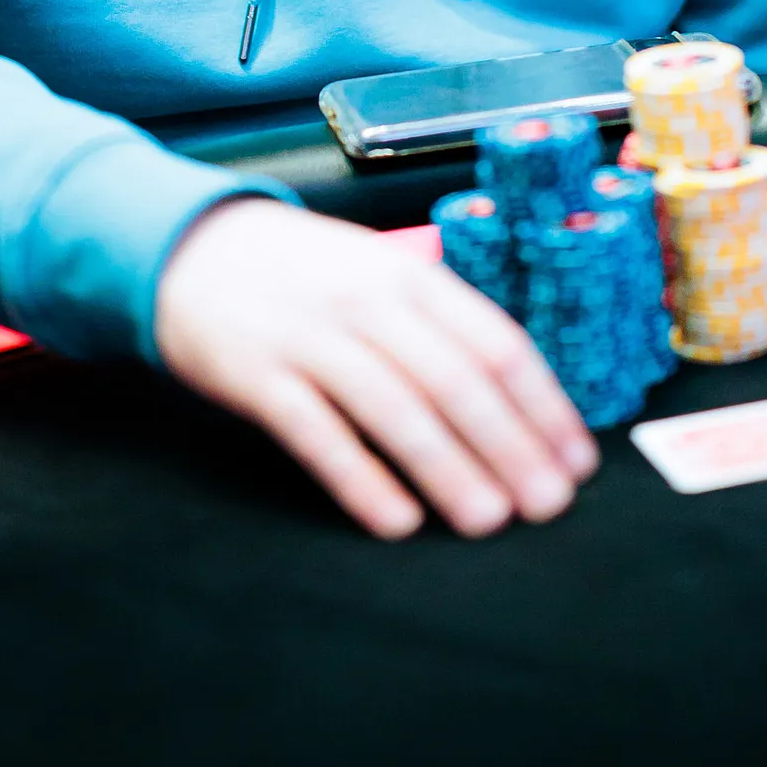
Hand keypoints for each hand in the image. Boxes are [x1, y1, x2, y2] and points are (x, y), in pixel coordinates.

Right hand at [154, 200, 598, 539]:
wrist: (190, 245)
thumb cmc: (304, 273)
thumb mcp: (377, 272)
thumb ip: (437, 322)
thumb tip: (518, 396)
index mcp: (408, 276)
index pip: (494, 344)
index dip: (541, 406)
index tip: (575, 461)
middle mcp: (366, 301)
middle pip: (454, 381)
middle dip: (510, 446)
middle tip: (548, 506)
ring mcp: (309, 336)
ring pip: (394, 409)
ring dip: (448, 468)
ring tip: (489, 521)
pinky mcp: (256, 374)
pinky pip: (317, 433)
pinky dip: (360, 479)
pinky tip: (396, 522)